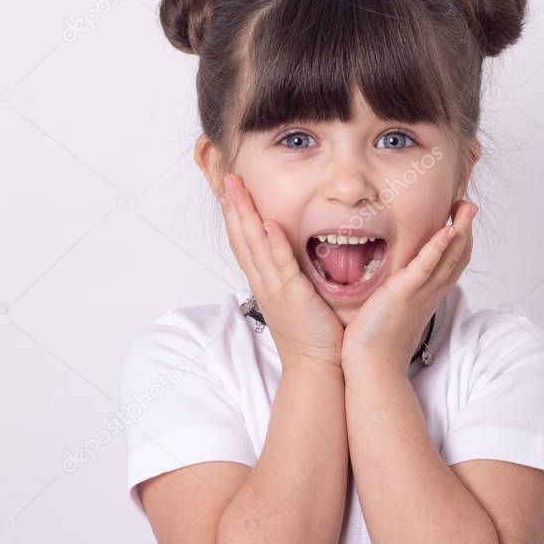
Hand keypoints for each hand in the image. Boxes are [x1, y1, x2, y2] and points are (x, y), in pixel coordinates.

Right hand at [219, 172, 344, 368]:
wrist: (316, 365)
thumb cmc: (312, 334)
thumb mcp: (295, 298)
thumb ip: (290, 275)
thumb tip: (291, 257)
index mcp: (264, 282)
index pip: (244, 242)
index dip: (235, 215)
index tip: (230, 190)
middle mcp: (263, 283)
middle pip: (241, 238)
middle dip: (233, 206)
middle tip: (227, 178)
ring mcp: (275, 289)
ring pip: (254, 246)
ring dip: (245, 216)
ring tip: (237, 189)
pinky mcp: (293, 296)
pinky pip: (281, 265)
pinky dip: (273, 243)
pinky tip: (267, 223)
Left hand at [340, 199, 477, 373]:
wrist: (371, 367)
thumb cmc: (377, 342)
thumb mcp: (394, 311)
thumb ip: (399, 295)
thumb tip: (394, 285)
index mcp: (427, 296)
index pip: (452, 264)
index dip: (460, 241)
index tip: (459, 219)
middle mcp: (430, 293)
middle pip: (458, 257)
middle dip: (466, 229)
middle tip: (468, 205)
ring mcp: (420, 293)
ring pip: (449, 258)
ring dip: (460, 231)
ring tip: (466, 207)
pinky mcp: (404, 293)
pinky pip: (427, 267)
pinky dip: (439, 247)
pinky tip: (448, 230)